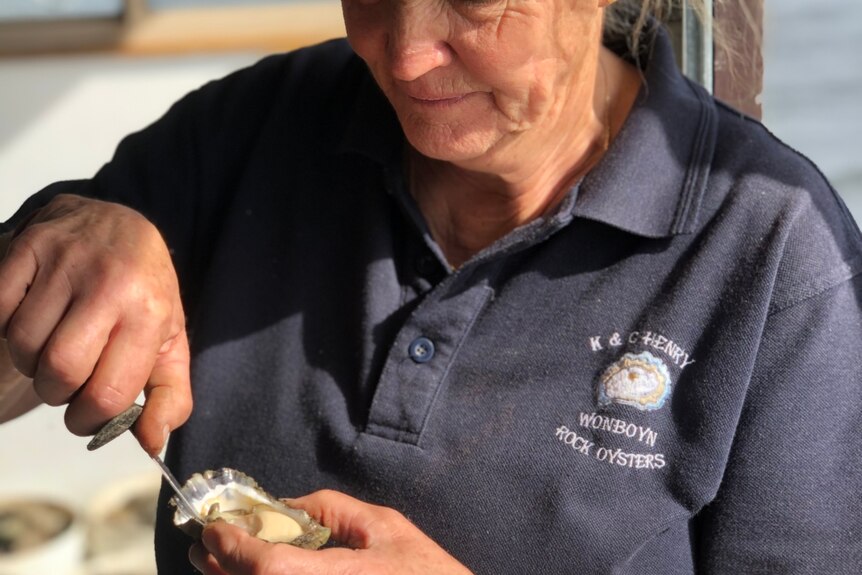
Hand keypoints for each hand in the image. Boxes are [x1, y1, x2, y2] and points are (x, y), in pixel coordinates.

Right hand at [0, 194, 191, 453]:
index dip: (89, 418)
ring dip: (33, 361)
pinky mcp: (28, 247)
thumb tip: (153, 443)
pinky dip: (9, 328)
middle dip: (58, 392)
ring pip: (24, 344)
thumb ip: (170, 396)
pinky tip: (35, 320)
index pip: (107, 392)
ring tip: (56, 346)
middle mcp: (109, 284)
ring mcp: (65, 262)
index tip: (87, 413)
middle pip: (59, 371)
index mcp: (149, 313)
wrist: (122, 227)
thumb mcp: (171, 342)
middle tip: (70, 380)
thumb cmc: (146, 294)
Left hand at [189, 490, 473, 574]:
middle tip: (206, 544)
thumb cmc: (422, 572)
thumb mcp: (382, 525)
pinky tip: (251, 574)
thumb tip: (285, 505)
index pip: (265, 566)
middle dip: (221, 566)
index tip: (213, 529)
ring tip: (217, 562)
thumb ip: (330, 509)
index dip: (232, 547)